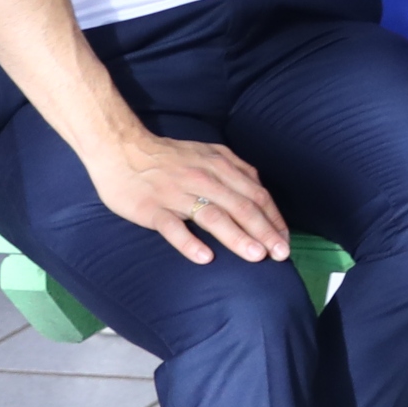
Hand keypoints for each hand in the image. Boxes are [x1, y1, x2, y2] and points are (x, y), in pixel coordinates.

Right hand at [86, 128, 289, 266]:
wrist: (122, 149)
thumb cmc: (170, 157)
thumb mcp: (209, 154)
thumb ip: (235, 171)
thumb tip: (261, 192)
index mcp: (221, 166)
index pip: (256, 195)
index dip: (274, 218)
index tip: (285, 240)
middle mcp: (204, 178)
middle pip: (241, 207)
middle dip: (265, 232)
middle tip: (281, 254)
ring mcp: (177, 193)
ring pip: (213, 216)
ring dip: (237, 237)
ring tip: (256, 256)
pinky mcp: (151, 208)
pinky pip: (172, 227)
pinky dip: (189, 242)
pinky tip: (205, 258)